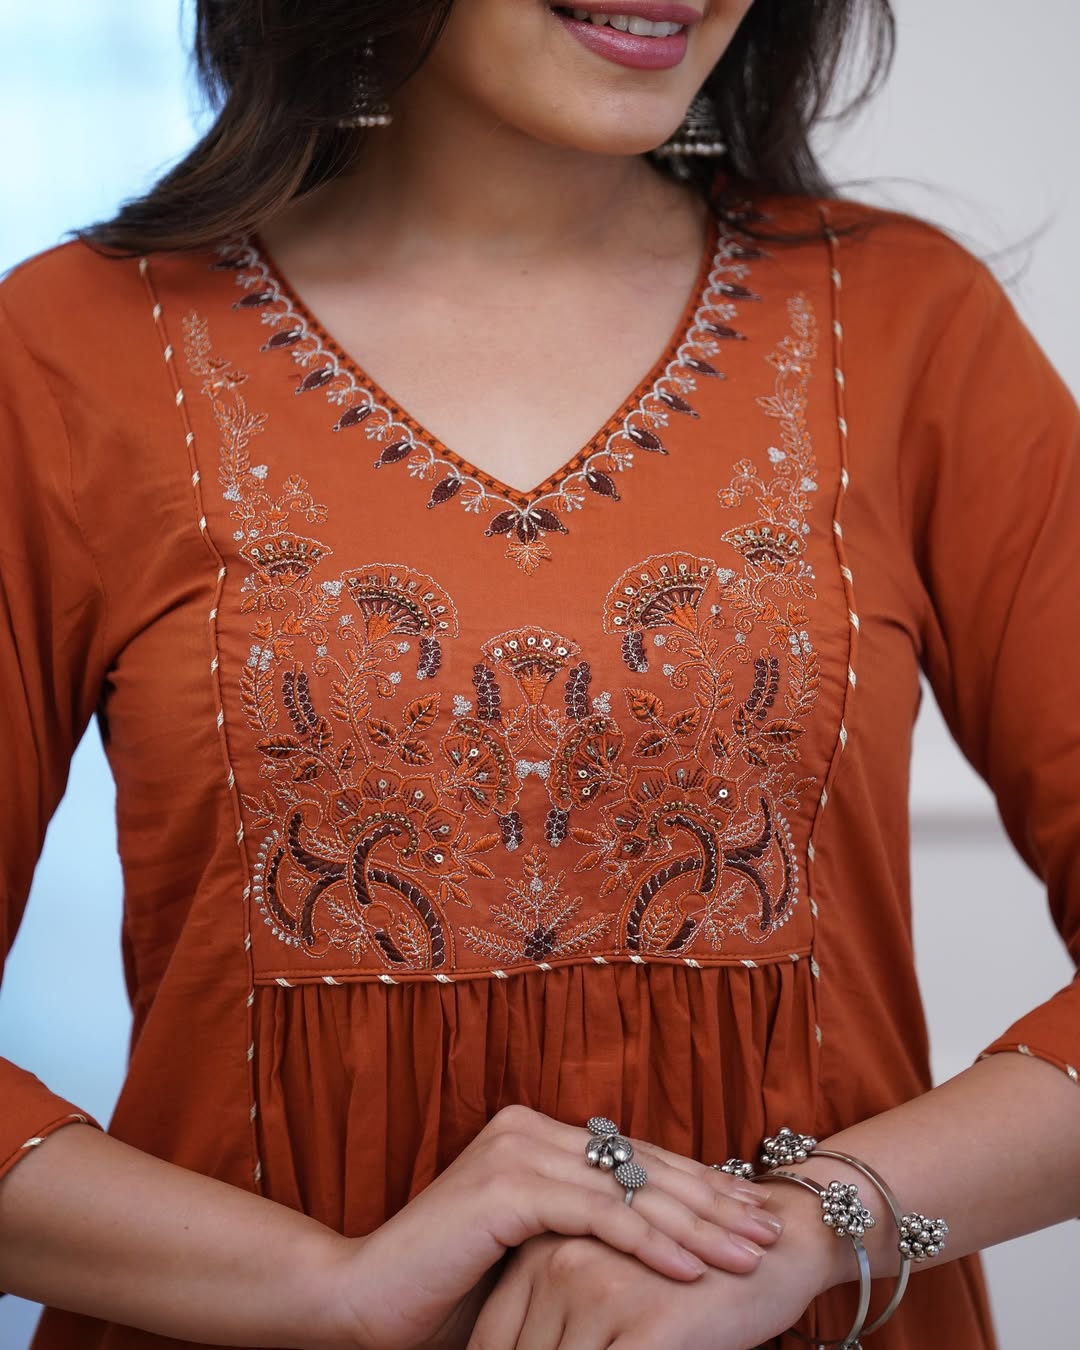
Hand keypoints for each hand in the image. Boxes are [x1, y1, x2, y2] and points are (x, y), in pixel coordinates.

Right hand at [321, 1106, 782, 1348]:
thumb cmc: (450, 1291)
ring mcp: (516, 1151)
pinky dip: (650, 1243)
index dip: (697, 1186)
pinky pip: (598, 1215)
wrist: (366, 1304)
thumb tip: (662, 1246)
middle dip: (713, 1201)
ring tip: (751, 1252)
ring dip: (697, 1223)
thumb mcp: (533, 1257)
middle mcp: (528, 1129)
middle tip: (771, 1228)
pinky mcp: (508, 1187)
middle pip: (642, 1165)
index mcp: (535, 1136)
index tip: (751, 1214)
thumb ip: (583, 1237)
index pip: (633, 1158)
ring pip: (630, 1187)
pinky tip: (694, 1269)